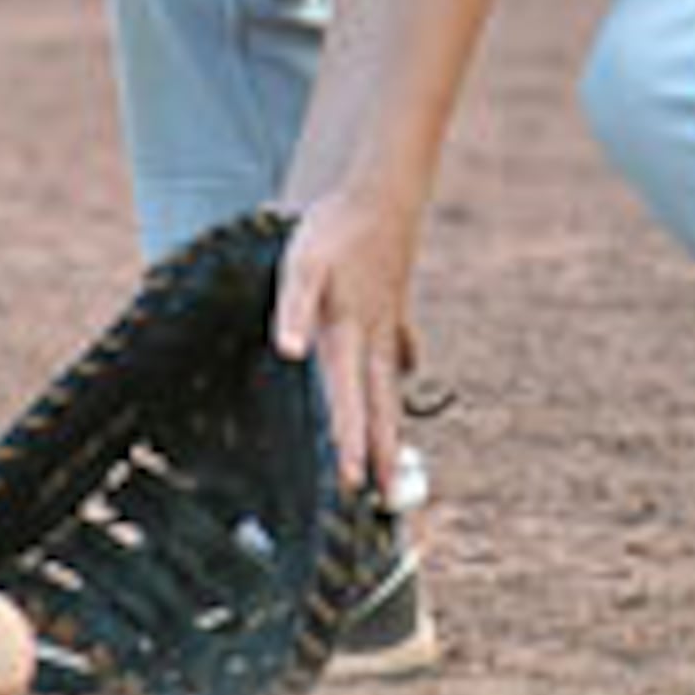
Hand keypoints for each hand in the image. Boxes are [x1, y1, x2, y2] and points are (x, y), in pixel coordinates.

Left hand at [269, 185, 422, 497]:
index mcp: (347, 332)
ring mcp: (390, 325)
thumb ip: (293, 308)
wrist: (382, 193)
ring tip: (399, 465)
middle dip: (383, 455)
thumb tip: (288, 351)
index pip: (348, 399)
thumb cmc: (334, 230)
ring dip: (395, 428)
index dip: (351, 443)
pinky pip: (400, 353)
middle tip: (387, 502)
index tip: (354, 485)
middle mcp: (374, 338)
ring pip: (393, 388)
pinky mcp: (394, 308)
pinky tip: (405, 379)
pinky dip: (400, 374)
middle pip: (380, 406)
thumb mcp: (301, 263)